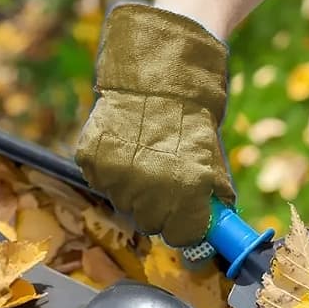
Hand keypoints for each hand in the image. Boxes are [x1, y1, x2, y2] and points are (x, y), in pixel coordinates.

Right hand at [75, 3, 235, 247]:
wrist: (157, 72)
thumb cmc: (192, 116)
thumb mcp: (212, 157)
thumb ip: (212, 196)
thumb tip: (216, 228)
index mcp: (187, 189)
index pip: (182, 235)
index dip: (187, 228)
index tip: (188, 220)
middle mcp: (150, 187)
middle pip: (151, 224)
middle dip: (161, 212)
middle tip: (166, 188)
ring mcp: (116, 174)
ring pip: (124, 205)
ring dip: (135, 193)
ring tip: (146, 161)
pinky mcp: (92, 158)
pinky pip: (102, 182)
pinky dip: (112, 173)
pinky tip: (126, 150)